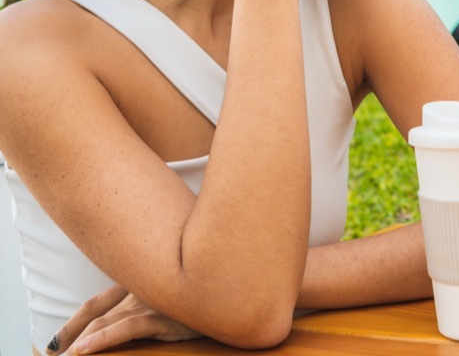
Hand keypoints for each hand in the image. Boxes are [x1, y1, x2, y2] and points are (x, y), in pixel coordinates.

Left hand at [48, 285, 197, 354]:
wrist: (230, 288)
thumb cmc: (204, 298)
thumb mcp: (168, 304)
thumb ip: (145, 310)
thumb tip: (126, 326)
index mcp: (139, 284)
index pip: (95, 302)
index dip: (71, 323)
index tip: (53, 344)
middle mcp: (140, 290)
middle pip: (93, 311)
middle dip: (68, 335)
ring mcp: (150, 301)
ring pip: (104, 321)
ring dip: (78, 342)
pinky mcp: (163, 315)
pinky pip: (126, 328)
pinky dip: (101, 339)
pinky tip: (84, 350)